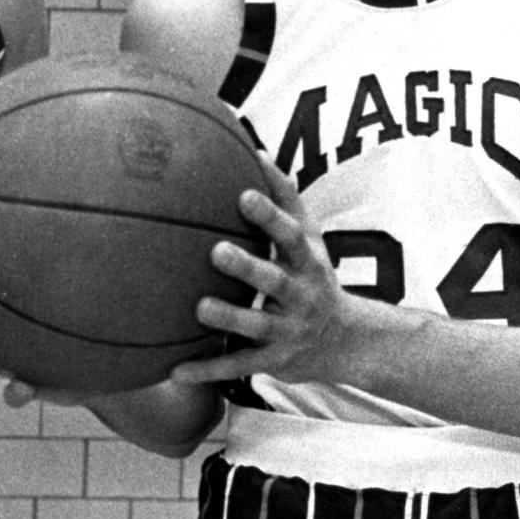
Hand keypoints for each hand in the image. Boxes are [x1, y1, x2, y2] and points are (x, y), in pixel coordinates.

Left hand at [170, 163, 348, 385]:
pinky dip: (207, 369)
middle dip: (248, 266)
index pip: (289, 234)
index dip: (269, 215)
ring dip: (229, 317)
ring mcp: (287, 331)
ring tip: (199, 308)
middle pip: (275, 279)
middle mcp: (300, 295)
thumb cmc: (312, 274)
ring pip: (256, 326)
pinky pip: (237, 366)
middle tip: (217, 250)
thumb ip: (285, 197)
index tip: (243, 195)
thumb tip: (255, 149)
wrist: (345, 340)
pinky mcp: (273, 362)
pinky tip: (174, 369)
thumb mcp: (309, 238)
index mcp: (306, 260)